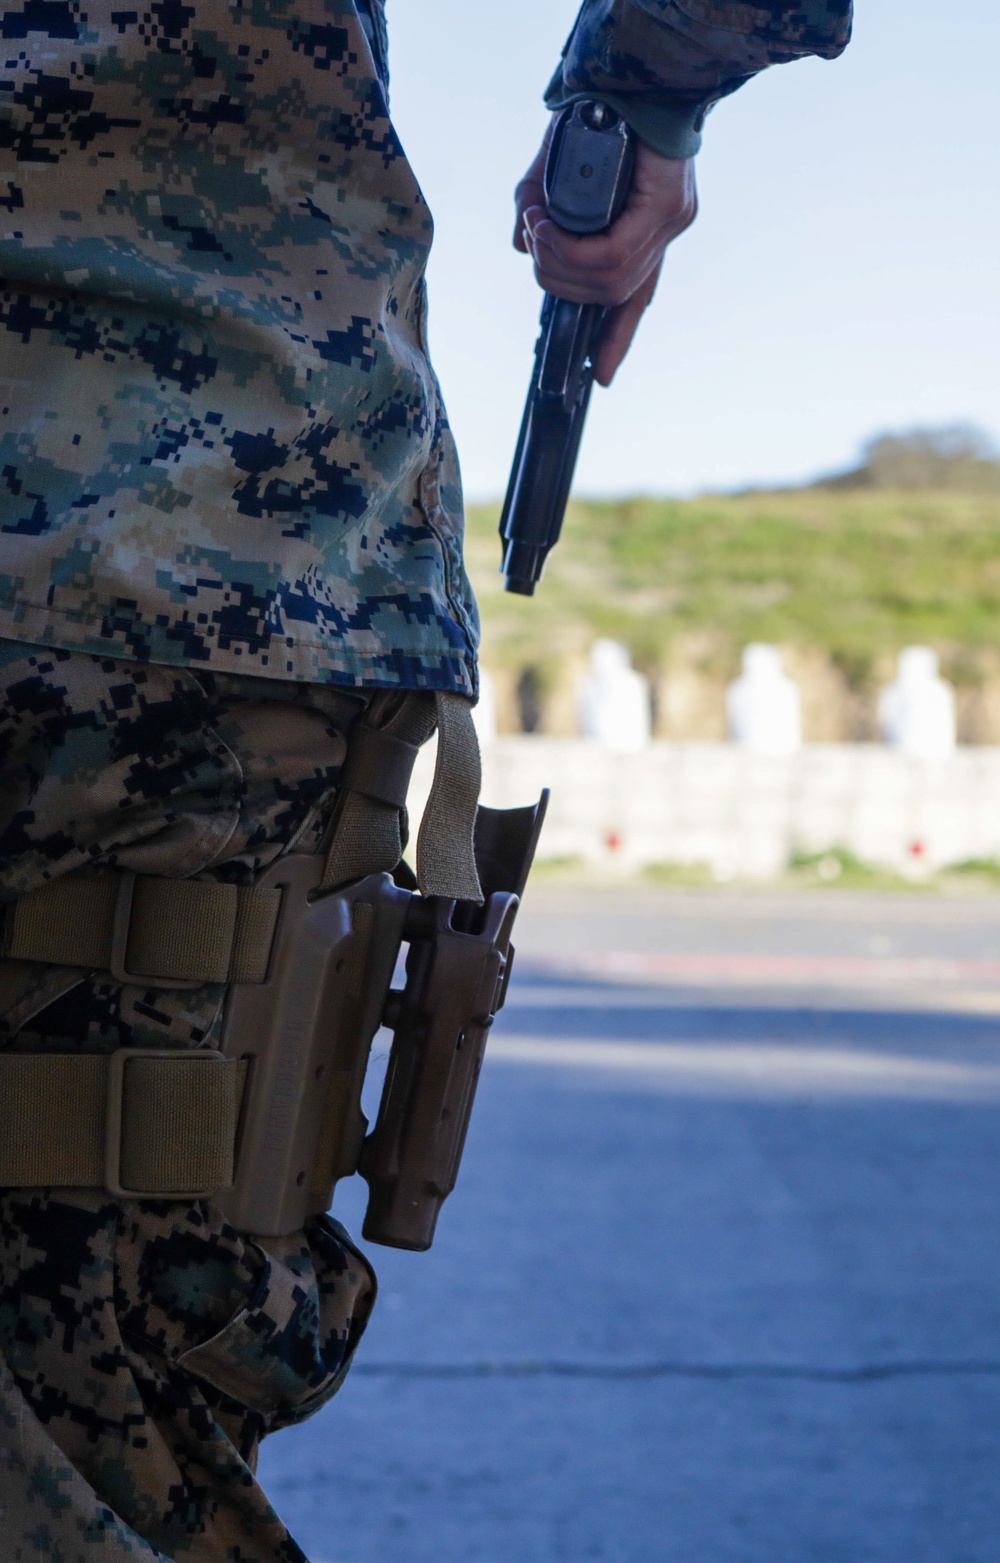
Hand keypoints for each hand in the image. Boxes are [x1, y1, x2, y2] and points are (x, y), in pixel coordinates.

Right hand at [513, 124, 696, 385]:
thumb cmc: (594, 116)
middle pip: (610, 294)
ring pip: (610, 280)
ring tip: (535, 230)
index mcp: (646, 232)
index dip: (617, 340)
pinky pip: (616, 255)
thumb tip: (524, 247)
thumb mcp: (557, 175)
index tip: (600, 376)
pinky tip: (546, 226)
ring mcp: (669, 223)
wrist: (626, 73)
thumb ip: (542, 214)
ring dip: (561, 263)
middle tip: (532, 243)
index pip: (637, 299)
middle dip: (559, 280)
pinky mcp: (666, 209)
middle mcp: (663, 233)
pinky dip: (574, 249)